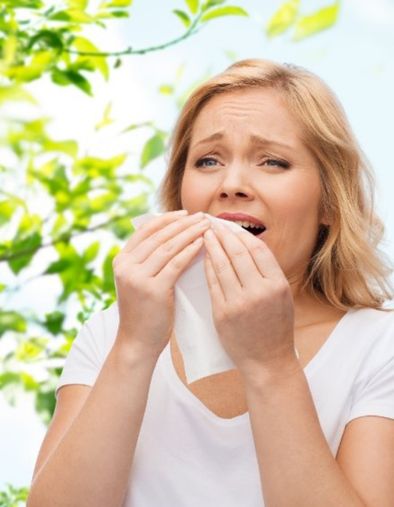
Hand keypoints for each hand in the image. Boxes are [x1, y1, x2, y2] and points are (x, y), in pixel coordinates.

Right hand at [113, 210, 210, 357]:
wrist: (137, 342)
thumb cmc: (144, 311)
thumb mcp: (138, 281)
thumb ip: (149, 260)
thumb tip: (174, 235)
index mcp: (121, 260)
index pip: (145, 230)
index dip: (167, 219)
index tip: (185, 213)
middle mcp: (126, 266)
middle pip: (159, 236)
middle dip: (183, 223)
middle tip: (202, 216)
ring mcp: (138, 277)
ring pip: (168, 247)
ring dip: (190, 233)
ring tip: (206, 226)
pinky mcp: (153, 289)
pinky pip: (176, 264)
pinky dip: (190, 251)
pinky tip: (203, 243)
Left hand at [203, 223, 296, 379]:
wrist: (267, 361)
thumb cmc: (276, 327)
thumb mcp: (282, 297)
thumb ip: (268, 272)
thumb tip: (247, 245)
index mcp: (277, 285)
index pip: (258, 250)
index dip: (242, 234)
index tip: (230, 225)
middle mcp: (259, 292)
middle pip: (238, 254)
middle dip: (224, 235)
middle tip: (213, 223)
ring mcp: (240, 303)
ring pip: (222, 266)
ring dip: (212, 247)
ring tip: (205, 235)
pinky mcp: (222, 313)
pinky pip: (213, 283)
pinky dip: (208, 267)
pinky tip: (204, 257)